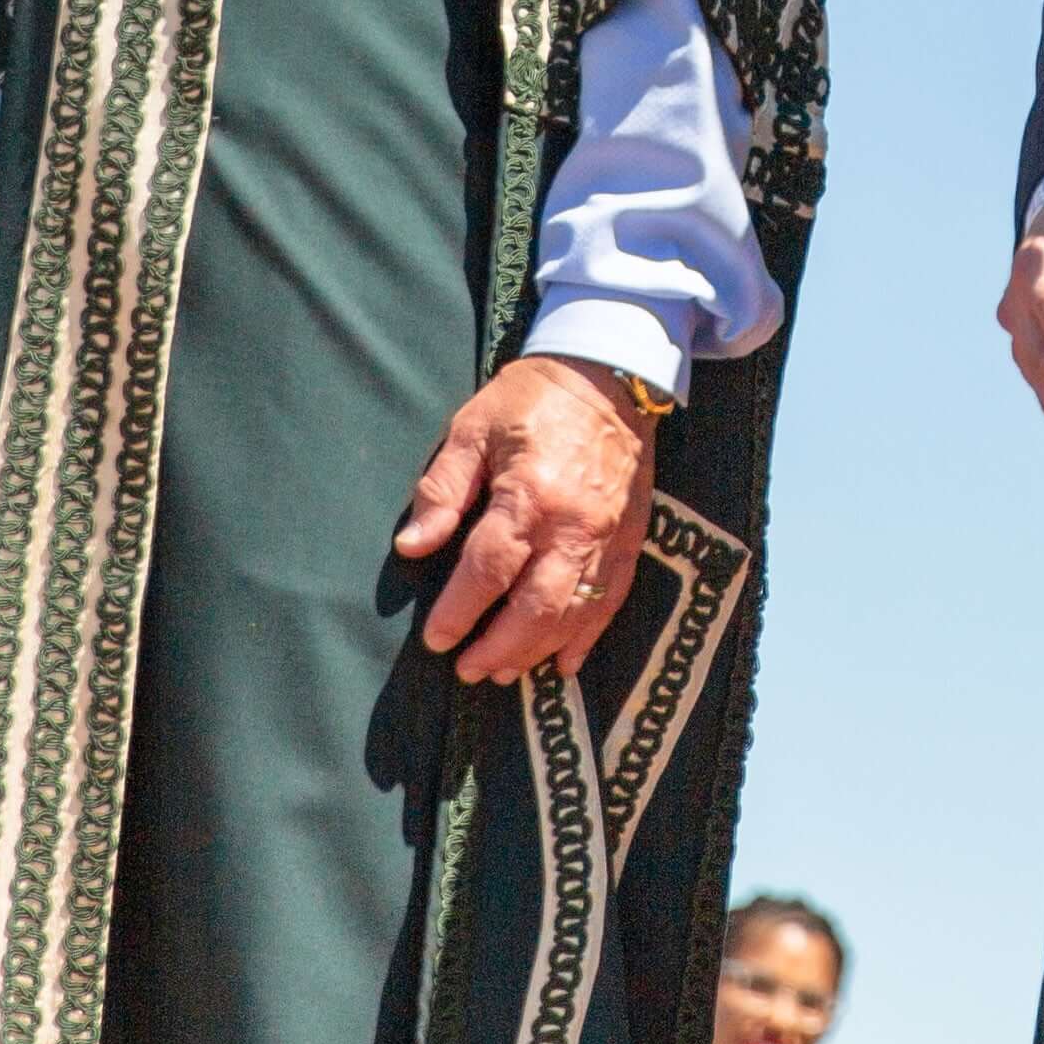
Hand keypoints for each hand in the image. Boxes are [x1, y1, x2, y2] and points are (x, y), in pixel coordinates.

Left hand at [395, 354, 658, 685]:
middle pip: (536, 606)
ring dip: (537, 650)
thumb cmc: (531, 398)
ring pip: (574, 612)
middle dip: (499, 647)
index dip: (458, 611)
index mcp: (528, 494)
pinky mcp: (631, 537)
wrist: (609, 372)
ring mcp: (607, 535)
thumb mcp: (472, 429)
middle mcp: (573, 524)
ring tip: (504, 672)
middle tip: (469, 671)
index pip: (488, 570)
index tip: (437, 640)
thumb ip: (442, 490)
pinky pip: (610, 599)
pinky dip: (587, 637)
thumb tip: (413, 546)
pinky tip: (564, 663)